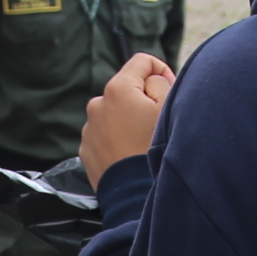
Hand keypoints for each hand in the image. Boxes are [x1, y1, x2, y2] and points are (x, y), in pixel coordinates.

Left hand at [78, 53, 176, 183]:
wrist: (133, 193)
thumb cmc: (153, 149)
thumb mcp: (168, 108)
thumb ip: (160, 83)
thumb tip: (151, 79)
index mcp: (118, 89)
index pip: (142, 61)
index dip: (161, 71)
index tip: (170, 90)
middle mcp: (98, 104)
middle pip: (127, 88)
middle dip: (144, 98)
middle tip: (158, 121)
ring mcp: (89, 127)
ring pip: (116, 113)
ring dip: (130, 120)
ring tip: (143, 141)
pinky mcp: (86, 148)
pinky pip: (106, 134)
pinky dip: (118, 138)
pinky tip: (131, 153)